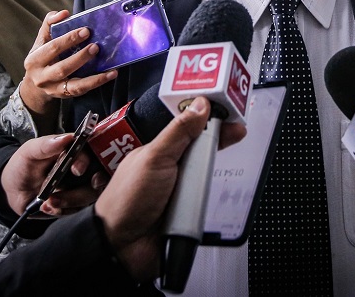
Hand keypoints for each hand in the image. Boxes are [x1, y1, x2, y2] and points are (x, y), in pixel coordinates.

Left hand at [0, 133, 105, 216]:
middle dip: (86, 189)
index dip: (89, 161)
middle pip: (98, 178)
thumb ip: (47, 144)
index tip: (77, 170)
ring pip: (88, 197)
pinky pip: (76, 210)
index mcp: (75, 151)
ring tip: (48, 201)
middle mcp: (82, 169)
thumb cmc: (23, 164)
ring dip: (70, 201)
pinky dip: (61, 209)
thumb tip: (67, 138)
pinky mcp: (73, 204)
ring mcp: (79, 187)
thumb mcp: (30, 151)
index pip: (92, 152)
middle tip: (71, 195)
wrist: (12, 188)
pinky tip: (45, 206)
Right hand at [19, 10, 117, 132]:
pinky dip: (97, 83)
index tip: (85, 31)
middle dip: (81, 57)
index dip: (68, 39)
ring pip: (75, 85)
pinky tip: (111, 75)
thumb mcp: (42, 40)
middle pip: (63, 68)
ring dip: (94, 77)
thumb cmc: (42, 56)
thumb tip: (64, 13)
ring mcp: (54, 89)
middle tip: (96, 46)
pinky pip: (83, 91)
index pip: (52, 48)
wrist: (35, 85)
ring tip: (110, 69)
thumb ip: (50, 23)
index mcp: (35, 59)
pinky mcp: (65, 96)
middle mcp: (42, 77)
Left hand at [95, 96, 246, 280]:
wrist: (121, 248)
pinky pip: (209, 203)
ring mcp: (181, 192)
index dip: (212, 120)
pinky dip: (209, 204)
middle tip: (232, 137)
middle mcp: (173, 169)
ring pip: (210, 179)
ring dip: (208, 184)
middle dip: (215, 150)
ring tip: (199, 185)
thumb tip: (200, 106)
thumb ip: (179, 132)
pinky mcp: (189, 213)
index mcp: (162, 150)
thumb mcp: (154, 158)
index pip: (193, 128)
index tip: (231, 114)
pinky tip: (205, 202)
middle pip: (205, 153)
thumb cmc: (126, 201)